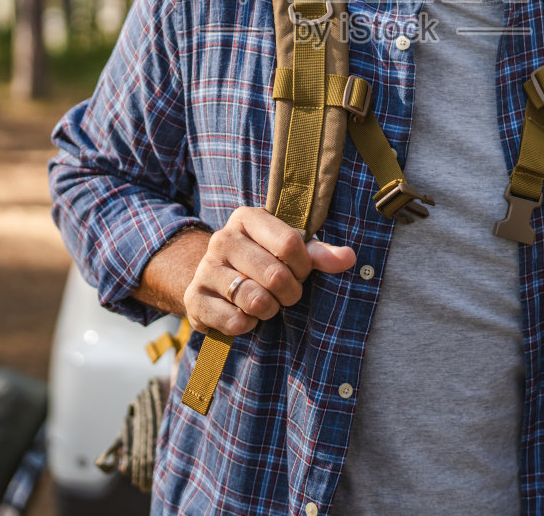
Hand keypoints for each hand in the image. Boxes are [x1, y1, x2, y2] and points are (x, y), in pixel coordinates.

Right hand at [182, 206, 355, 337]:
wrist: (215, 282)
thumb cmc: (263, 262)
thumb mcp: (290, 252)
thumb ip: (320, 255)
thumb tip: (349, 258)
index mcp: (247, 218)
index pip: (289, 243)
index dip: (303, 267)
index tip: (300, 272)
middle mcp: (222, 238)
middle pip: (275, 275)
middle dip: (290, 293)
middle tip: (286, 294)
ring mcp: (204, 268)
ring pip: (254, 299)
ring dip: (269, 310)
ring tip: (266, 304)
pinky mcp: (193, 298)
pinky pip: (234, 320)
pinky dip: (247, 325)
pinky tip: (245, 315)